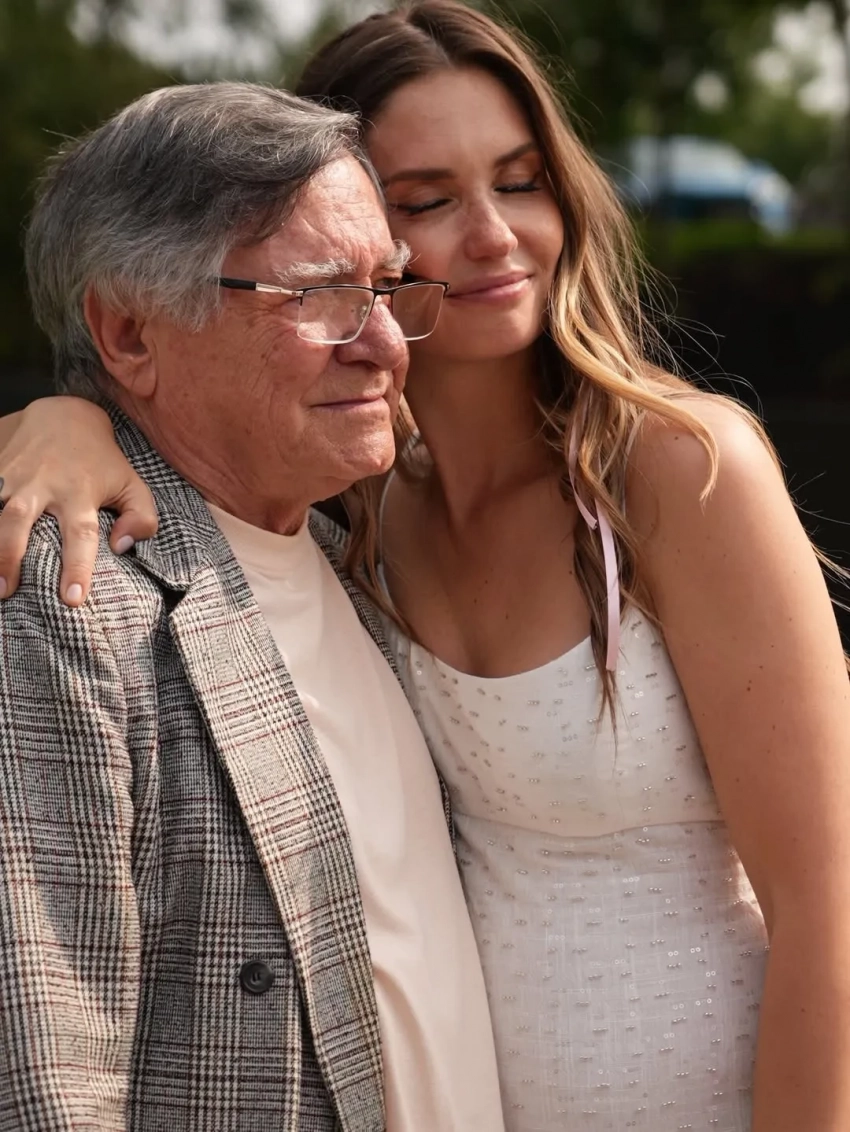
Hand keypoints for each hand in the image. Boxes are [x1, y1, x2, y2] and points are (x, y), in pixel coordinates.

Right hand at [0, 397, 157, 604]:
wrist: (62, 415)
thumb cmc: (101, 460)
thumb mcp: (131, 484)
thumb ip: (140, 517)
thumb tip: (121, 547)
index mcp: (79, 492)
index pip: (80, 535)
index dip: (77, 567)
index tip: (72, 598)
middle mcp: (42, 485)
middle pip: (19, 522)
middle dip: (9, 557)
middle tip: (6, 592)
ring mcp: (11, 477)